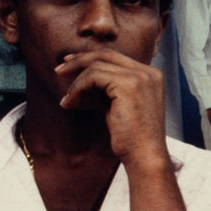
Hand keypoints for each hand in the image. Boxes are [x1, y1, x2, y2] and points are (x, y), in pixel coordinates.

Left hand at [57, 50, 167, 164]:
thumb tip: (80, 79)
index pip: (115, 58)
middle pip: (106, 55)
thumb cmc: (132, 138)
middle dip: (79, 60)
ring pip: (97, 66)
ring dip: (76, 82)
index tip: (70, 65)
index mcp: (151, 75)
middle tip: (59, 70)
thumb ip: (106, 89)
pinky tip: (71, 102)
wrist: (144, 156)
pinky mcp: (129, 85)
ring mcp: (140, 77)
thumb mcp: (118, 106)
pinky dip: (78, 88)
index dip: (90, 59)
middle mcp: (148, 72)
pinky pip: (93, 76)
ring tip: (67, 99)